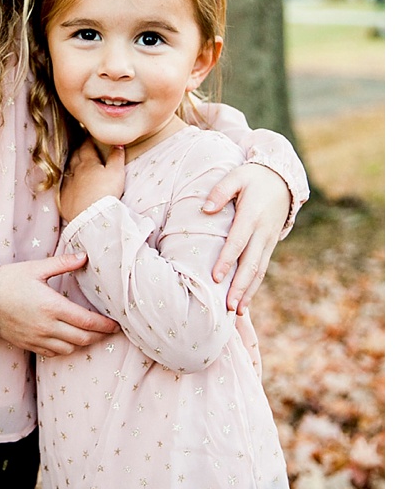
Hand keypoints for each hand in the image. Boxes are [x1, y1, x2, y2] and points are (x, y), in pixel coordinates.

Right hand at [0, 255, 119, 357]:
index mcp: (53, 306)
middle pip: (83, 338)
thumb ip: (62, 263)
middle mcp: (47, 326)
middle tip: (108, 330)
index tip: (116, 324)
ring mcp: (37, 338)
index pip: (88, 322)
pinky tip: (67, 340)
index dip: (106, 325)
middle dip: (99, 336)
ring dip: (82, 343)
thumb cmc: (8, 280)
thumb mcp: (36, 268)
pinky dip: (65, 349)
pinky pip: (53, 353)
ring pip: (70, 348)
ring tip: (88, 334)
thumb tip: (84, 257)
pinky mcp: (28, 344)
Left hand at [58, 140, 125, 222]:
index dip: (88, 141)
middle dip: (78, 151)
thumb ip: (116, 157)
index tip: (89, 137)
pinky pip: (64, 186)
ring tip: (75, 163)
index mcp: (88, 164)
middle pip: (75, 157)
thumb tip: (118, 144)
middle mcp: (75, 172)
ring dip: (71, 165)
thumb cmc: (106, 192)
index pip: (87, 148)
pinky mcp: (64, 197)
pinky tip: (68, 183)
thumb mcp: (116, 172)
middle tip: (81, 147)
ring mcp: (68, 184)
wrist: (91, 214)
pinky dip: (67, 182)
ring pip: (68, 171)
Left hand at [202, 162, 289, 314]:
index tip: (216, 277)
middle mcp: (263, 232)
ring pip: (259, 270)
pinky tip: (244, 301)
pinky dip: (254, 285)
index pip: (238, 242)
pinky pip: (262, 268)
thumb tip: (205, 209)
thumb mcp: (236, 176)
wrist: (283, 179)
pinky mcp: (269, 245)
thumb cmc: (253, 178)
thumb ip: (220, 191)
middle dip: (240, 286)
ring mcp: (268, 241)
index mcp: (252, 216)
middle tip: (228, 307)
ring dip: (248, 292)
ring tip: (237, 312)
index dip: (227, 260)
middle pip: (251, 263)